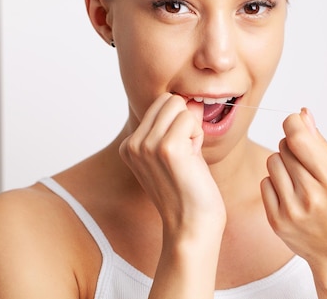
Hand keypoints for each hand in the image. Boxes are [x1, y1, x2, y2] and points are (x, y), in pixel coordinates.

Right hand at [120, 93, 225, 236]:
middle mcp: (133, 144)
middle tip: (186, 154)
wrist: (191, 226)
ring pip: (180, 106)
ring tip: (189, 158)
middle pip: (169, 100)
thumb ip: (175, 126)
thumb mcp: (173, 154)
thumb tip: (191, 101)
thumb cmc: (188, 191)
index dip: (178, 124)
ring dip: (192, 129)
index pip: (160, 105)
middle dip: (185, 121)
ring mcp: (147, 145)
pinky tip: (193, 159)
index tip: (180, 153)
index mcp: (129, 145)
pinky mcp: (168, 148)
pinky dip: (198, 136)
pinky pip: (190, 118)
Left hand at [261, 108, 326, 296]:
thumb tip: (302, 114)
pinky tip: (291, 194)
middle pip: (285, 147)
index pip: (299, 138)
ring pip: (273, 162)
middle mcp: (312, 196)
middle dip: (293, 146)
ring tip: (300, 178)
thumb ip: (321, 143)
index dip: (293, 123)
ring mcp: (292, 211)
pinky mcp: (277, 221)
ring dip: (283, 163)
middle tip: (306, 160)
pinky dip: (276, 183)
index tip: (295, 123)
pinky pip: (265, 183)